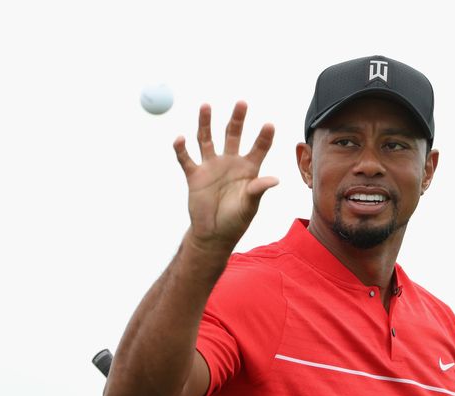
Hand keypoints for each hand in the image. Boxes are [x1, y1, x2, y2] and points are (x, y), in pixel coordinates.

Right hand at [173, 101, 278, 251]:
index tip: (269, 124)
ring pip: (207, 139)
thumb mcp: (250, 205)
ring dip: (206, 123)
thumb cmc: (236, 220)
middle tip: (242, 102)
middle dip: (237, 119)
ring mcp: (211, 166)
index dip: (264, 137)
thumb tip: (275, 179)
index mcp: (248, 168)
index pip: (259, 147)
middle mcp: (230, 162)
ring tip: (206, 105)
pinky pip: (186, 159)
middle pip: (232, 134)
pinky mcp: (194, 175)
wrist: (214, 234)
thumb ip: (258, 189)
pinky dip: (181, 149)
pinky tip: (180, 139)